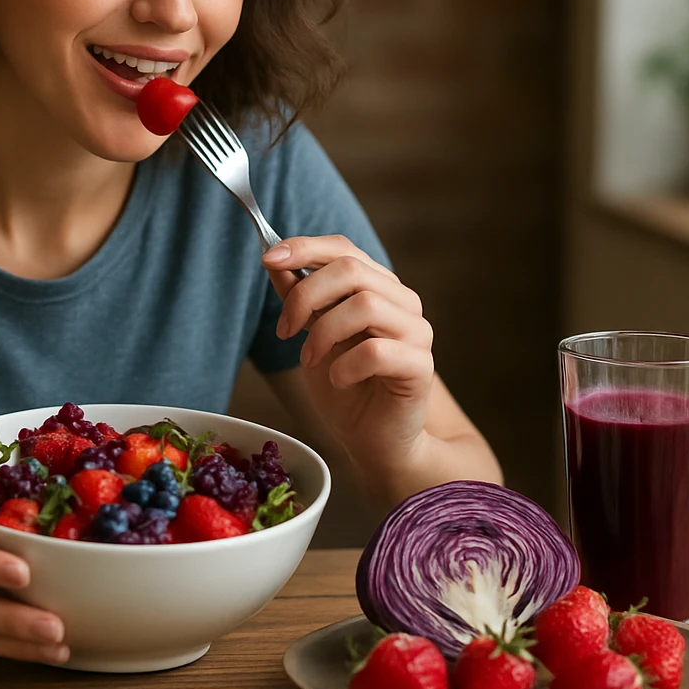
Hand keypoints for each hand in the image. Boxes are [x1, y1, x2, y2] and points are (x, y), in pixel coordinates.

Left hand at [262, 236, 435, 484]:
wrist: (373, 440)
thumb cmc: (345, 385)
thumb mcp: (312, 335)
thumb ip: (300, 298)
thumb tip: (274, 260)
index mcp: (377, 287)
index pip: (344, 248)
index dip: (304, 248)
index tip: (268, 259)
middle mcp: (402, 302)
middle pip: (351, 269)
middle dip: (305, 295)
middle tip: (285, 330)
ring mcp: (416, 333)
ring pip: (365, 305)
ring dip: (323, 333)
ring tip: (310, 360)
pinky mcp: (420, 367)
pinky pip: (376, 351)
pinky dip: (345, 365)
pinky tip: (338, 380)